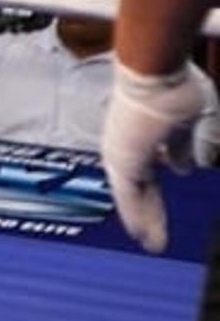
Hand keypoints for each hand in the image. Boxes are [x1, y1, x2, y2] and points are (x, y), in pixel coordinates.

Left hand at [104, 62, 205, 252]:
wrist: (155, 77)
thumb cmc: (178, 87)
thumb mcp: (200, 117)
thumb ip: (196, 142)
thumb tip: (195, 166)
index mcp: (153, 126)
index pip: (162, 153)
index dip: (175, 163)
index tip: (183, 171)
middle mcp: (135, 140)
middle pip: (145, 180)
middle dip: (154, 204)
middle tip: (158, 228)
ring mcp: (125, 152)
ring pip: (136, 194)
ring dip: (146, 219)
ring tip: (153, 243)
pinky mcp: (120, 162)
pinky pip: (128, 197)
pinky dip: (136, 218)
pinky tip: (144, 237)